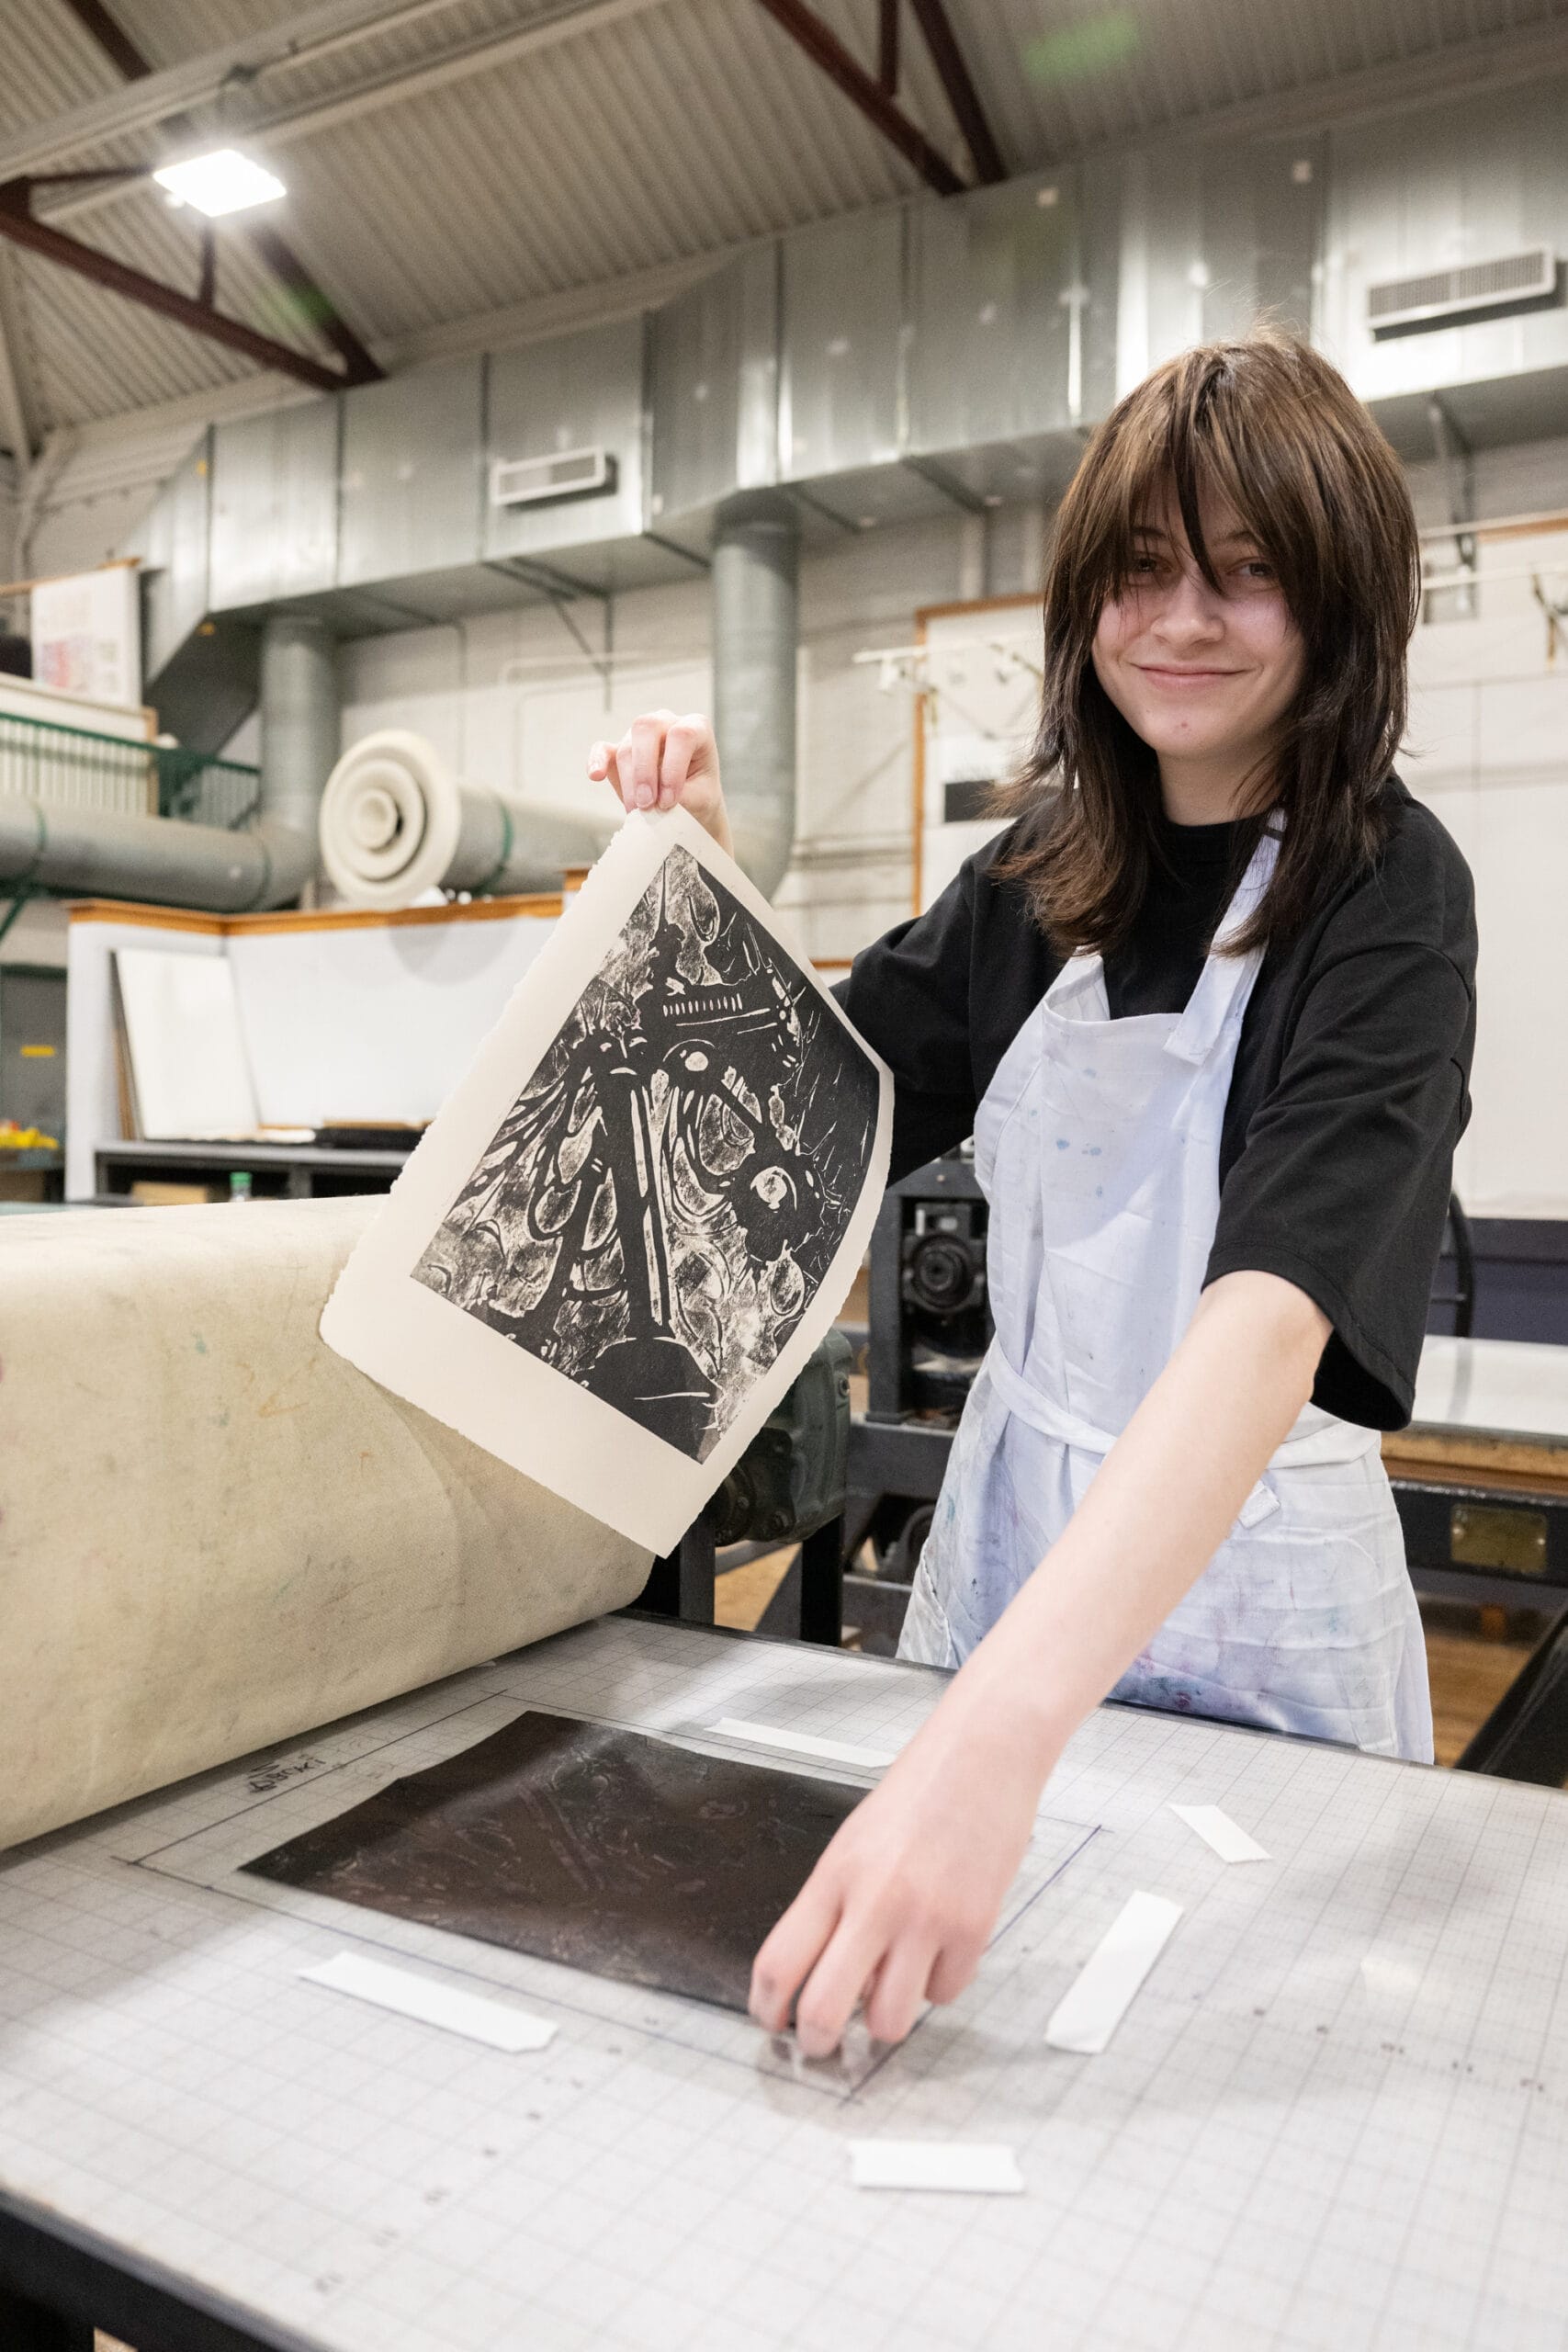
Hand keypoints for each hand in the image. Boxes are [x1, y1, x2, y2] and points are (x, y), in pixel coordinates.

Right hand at [588, 708, 732, 855]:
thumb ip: (682, 796)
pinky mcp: (619, 750)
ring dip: (629, 783)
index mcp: (695, 728)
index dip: (673, 769)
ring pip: (626, 748)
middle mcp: (666, 723)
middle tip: (647, 804)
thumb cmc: (700, 796)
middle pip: (646, 729)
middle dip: (644, 770)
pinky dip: (596, 761)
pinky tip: (596, 775)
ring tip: (637, 811)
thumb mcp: (701, 798)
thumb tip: (655, 803)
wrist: (690, 807)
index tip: (669, 801)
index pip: (682, 735)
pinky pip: (602, 749)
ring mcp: (640, 735)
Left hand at [749, 1689, 1051, 2053]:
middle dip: (816, 2042)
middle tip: (819, 2045)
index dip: (767, 2008)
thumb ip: (835, 1908)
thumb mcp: (854, 1843)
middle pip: (825, 2009)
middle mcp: (875, 1902)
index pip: (779, 1962)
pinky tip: (937, 1951)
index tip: (771, 2022)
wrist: (983, 1755)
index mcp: (835, 1876)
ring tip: (890, 1990)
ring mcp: (926, 1920)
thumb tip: (831, 1979)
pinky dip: (937, 1986)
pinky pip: (944, 1996)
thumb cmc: (918, 1794)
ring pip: (890, 2022)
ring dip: (885, 2020)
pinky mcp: (974, 1930)